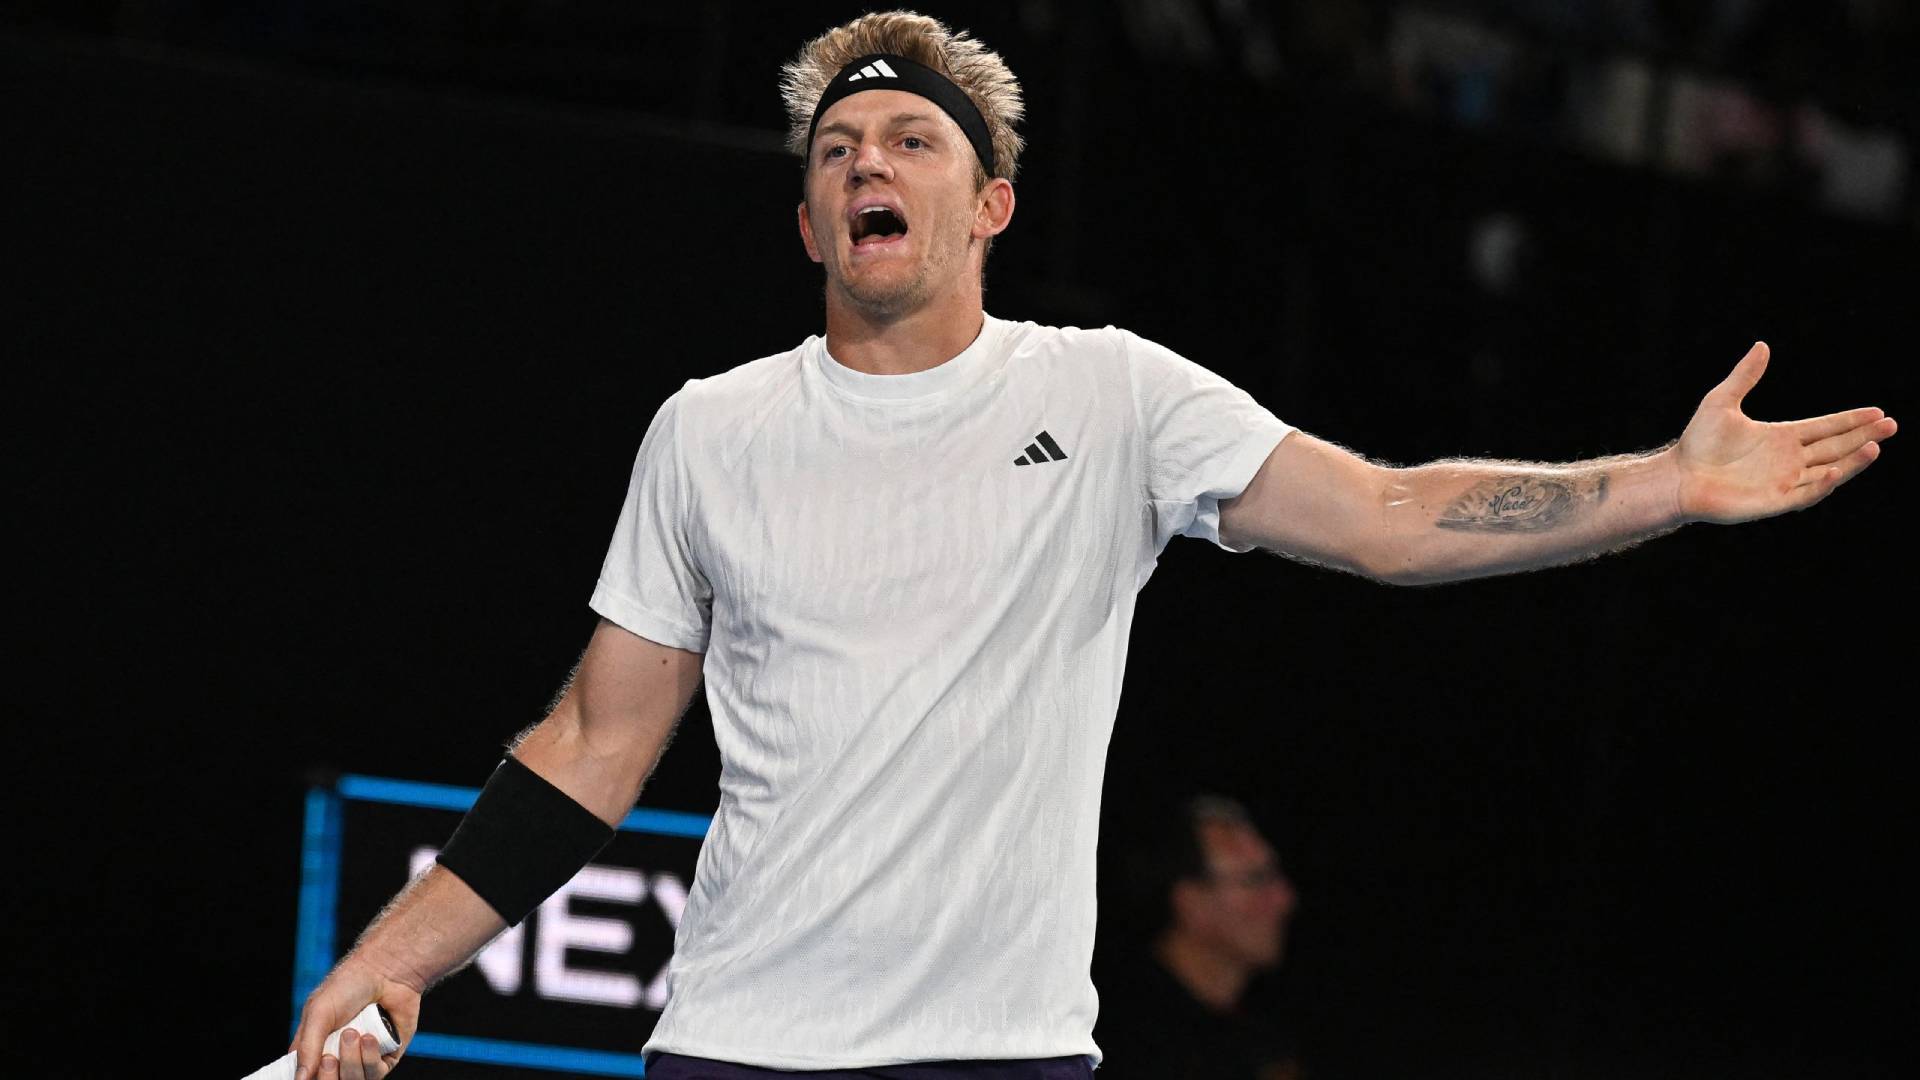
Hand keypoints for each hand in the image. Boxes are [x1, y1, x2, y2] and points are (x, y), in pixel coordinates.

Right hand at [290, 957, 419, 1079]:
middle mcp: (338, 1057)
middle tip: (330, 1057)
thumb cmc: (348, 986)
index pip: (306, 1077)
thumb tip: (300, 1079)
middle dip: (328, 1076)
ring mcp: (362, 1059)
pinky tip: (370, 1037)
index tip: (314, 1067)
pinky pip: (376, 1073)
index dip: (306, 1079)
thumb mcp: (318, 1013)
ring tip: (353, 1034)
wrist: (386, 972)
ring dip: (351, 1062)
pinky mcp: (386, 1057)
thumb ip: (308, 1047)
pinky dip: (371, 1058)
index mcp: (316, 1048)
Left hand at [1673, 342, 1894, 523]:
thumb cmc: (1697, 442)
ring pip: (1828, 470)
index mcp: (1782, 437)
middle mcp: (1789, 460)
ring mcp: (1784, 482)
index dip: (1851, 420)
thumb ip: (1745, 376)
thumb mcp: (1722, 402)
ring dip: (1852, 461)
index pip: (1826, 428)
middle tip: (1891, 425)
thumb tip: (1762, 345)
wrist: (1677, 477)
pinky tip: (1834, 470)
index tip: (1877, 411)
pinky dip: (1821, 484)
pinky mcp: (1773, 501)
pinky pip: (1804, 493)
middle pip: (1835, 447)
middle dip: (1863, 436)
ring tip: (1874, 447)